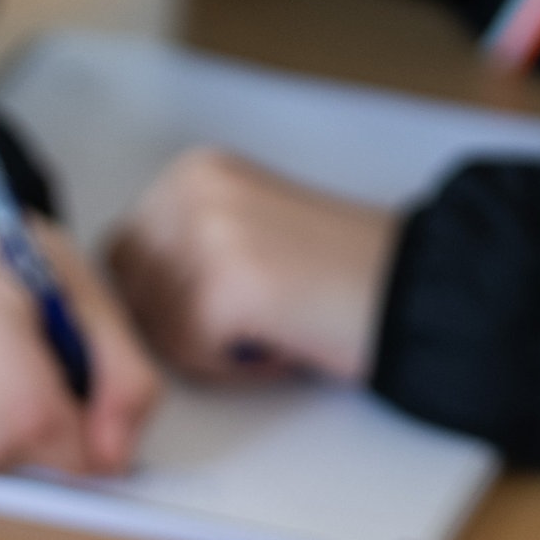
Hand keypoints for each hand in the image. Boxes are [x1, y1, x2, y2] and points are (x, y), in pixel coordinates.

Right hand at [0, 197, 159, 473]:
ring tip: (9, 394)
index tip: (94, 444)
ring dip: (4, 447)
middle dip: (39, 446)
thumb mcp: (92, 303)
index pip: (30, 416)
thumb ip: (124, 382)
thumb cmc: (21, 268)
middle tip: (51, 406)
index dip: (76, 448)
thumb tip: (111, 460)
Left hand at [107, 148, 398, 382]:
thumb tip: (123, 294)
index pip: (120, 257)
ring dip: (210, 351)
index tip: (224, 305)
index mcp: (194, 171)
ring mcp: (209, 235)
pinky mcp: (227, 286)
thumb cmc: (337, 277)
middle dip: (179, 326)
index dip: (161, 300)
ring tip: (272, 327)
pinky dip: (234, 368)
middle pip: (131, 295)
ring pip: (158, 330)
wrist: (419, 289)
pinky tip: (280, 344)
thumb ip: (182, 244)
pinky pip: (191, 355)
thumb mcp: (245, 230)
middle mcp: (194, 189)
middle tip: (251, 321)